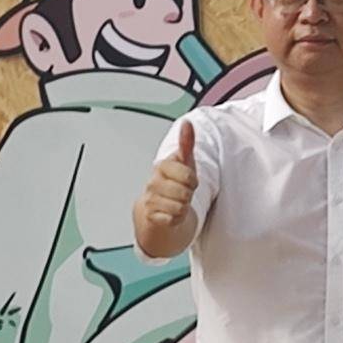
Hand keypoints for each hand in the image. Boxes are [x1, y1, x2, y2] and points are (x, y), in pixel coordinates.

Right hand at [131, 118, 198, 259]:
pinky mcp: (150, 216)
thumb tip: (187, 123)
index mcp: (162, 166)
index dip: (193, 181)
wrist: (157, 209)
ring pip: (180, 207)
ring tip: (176, 203)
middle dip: (188, 196)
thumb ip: (186, 143)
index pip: (188, 175)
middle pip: (185, 193)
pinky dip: (176, 219)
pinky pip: (172, 219)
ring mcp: (150, 199)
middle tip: (182, 194)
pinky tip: (170, 214)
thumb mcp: (184, 162)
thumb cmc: (174, 183)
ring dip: (183, 208)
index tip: (188, 180)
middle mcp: (153, 182)